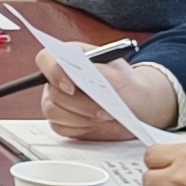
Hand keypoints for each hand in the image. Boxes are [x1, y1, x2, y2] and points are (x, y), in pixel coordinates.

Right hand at [40, 44, 180, 139]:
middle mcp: (60, 77)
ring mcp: (60, 100)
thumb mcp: (122, 75)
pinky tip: (95, 123)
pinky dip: (79, 128)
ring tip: (105, 116)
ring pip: (53, 112)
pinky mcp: (63, 119)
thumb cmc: (130, 86)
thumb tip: (84, 71)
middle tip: (104, 110)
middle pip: (51, 92)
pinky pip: (59, 127)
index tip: (72, 88)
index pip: (47, 59)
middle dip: (79, 105)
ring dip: (80, 118)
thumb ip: (101, 70)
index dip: (54, 73)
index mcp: (71, 57)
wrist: (138, 107)